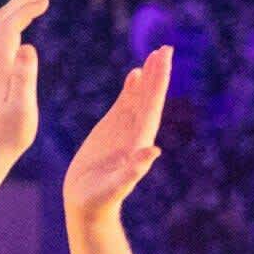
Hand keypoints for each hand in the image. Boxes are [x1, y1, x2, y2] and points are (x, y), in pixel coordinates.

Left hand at [0, 0, 47, 159]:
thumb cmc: (10, 133)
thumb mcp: (22, 107)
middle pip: (3, 18)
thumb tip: (27, 46)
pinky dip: (18, 22)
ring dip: (20, 7)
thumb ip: (24, 76)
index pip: (10, 23)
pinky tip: (29, 24)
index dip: (27, 6)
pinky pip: (4, 37)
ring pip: (2, 26)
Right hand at [62, 45, 174, 235]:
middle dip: (158, 73)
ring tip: (155, 54)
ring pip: (140, 97)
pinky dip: (131, 88)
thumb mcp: (115, 187)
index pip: (151, 106)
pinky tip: (135, 74)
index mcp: (139, 141)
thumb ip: (133, 170)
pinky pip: (124, 104)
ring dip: (149, 76)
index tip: (163, 61)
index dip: (158, 83)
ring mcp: (125, 130)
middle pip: (150, 97)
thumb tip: (153, 151)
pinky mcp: (111, 130)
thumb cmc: (100, 200)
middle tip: (166, 48)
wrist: (87, 204)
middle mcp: (136, 132)